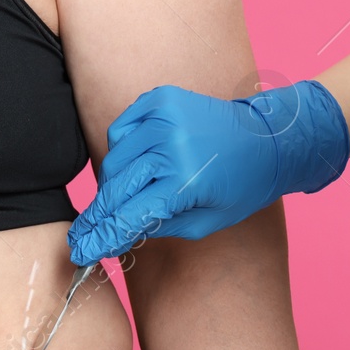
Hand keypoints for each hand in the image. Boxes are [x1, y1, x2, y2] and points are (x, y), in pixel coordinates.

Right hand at [67, 80, 349, 266]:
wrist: (267, 139)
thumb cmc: (241, 186)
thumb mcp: (204, 222)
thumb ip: (157, 226)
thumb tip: (118, 233)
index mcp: (185, 181)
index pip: (128, 215)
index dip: (102, 236)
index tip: (81, 249)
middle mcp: (171, 145)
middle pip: (114, 187)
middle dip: (98, 214)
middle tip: (83, 232)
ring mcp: (164, 117)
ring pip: (113, 157)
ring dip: (114, 181)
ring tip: (129, 192)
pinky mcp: (161, 99)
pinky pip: (121, 129)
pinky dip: (122, 147)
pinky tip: (137, 160)